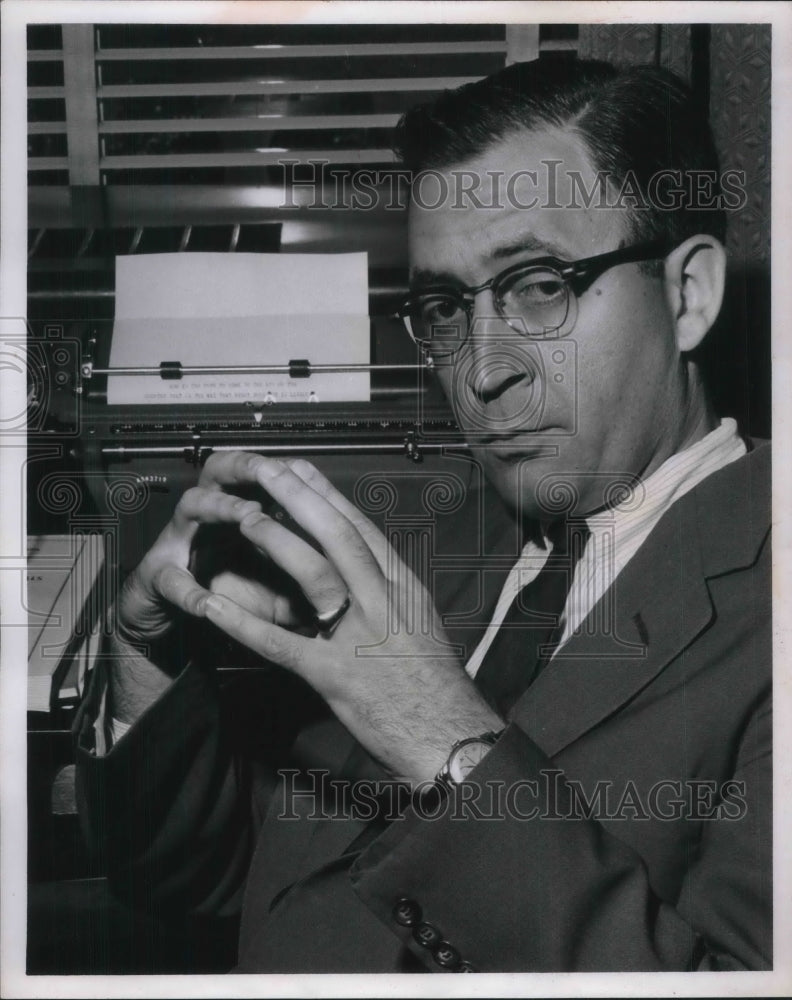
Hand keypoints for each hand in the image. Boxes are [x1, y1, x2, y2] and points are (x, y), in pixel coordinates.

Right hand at [108, 455, 305, 721]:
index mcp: (239, 512)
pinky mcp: (154, 577)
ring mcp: (177, 541)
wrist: (169, 623)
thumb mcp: (277, 587)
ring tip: (248, 516)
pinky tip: (205, 601)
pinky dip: (187, 590)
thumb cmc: (230, 596)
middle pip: (222, 472)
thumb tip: (352, 578)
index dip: (286, 471)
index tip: (314, 470)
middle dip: (248, 466)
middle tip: (273, 467)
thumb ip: (307, 575)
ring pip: (194, 507)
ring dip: (221, 507)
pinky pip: (170, 579)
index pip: (261, 477)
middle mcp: (207, 517)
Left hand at [200, 454, 501, 782]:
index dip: (328, 495)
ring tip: (244, 519)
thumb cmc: (436, 683)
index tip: (300, 469)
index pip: (363, 529)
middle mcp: (384, 603)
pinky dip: (244, 623)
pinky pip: (281, 644)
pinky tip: (214, 606)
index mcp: (404, 589)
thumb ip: (390, 592)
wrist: (452, 736)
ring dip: (277, 543)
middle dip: (300, 498)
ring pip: (316, 575)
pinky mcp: (334, 676)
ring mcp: (359, 638)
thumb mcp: (420, 623)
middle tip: (267, 470)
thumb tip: (361, 565)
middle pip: (339, 536)